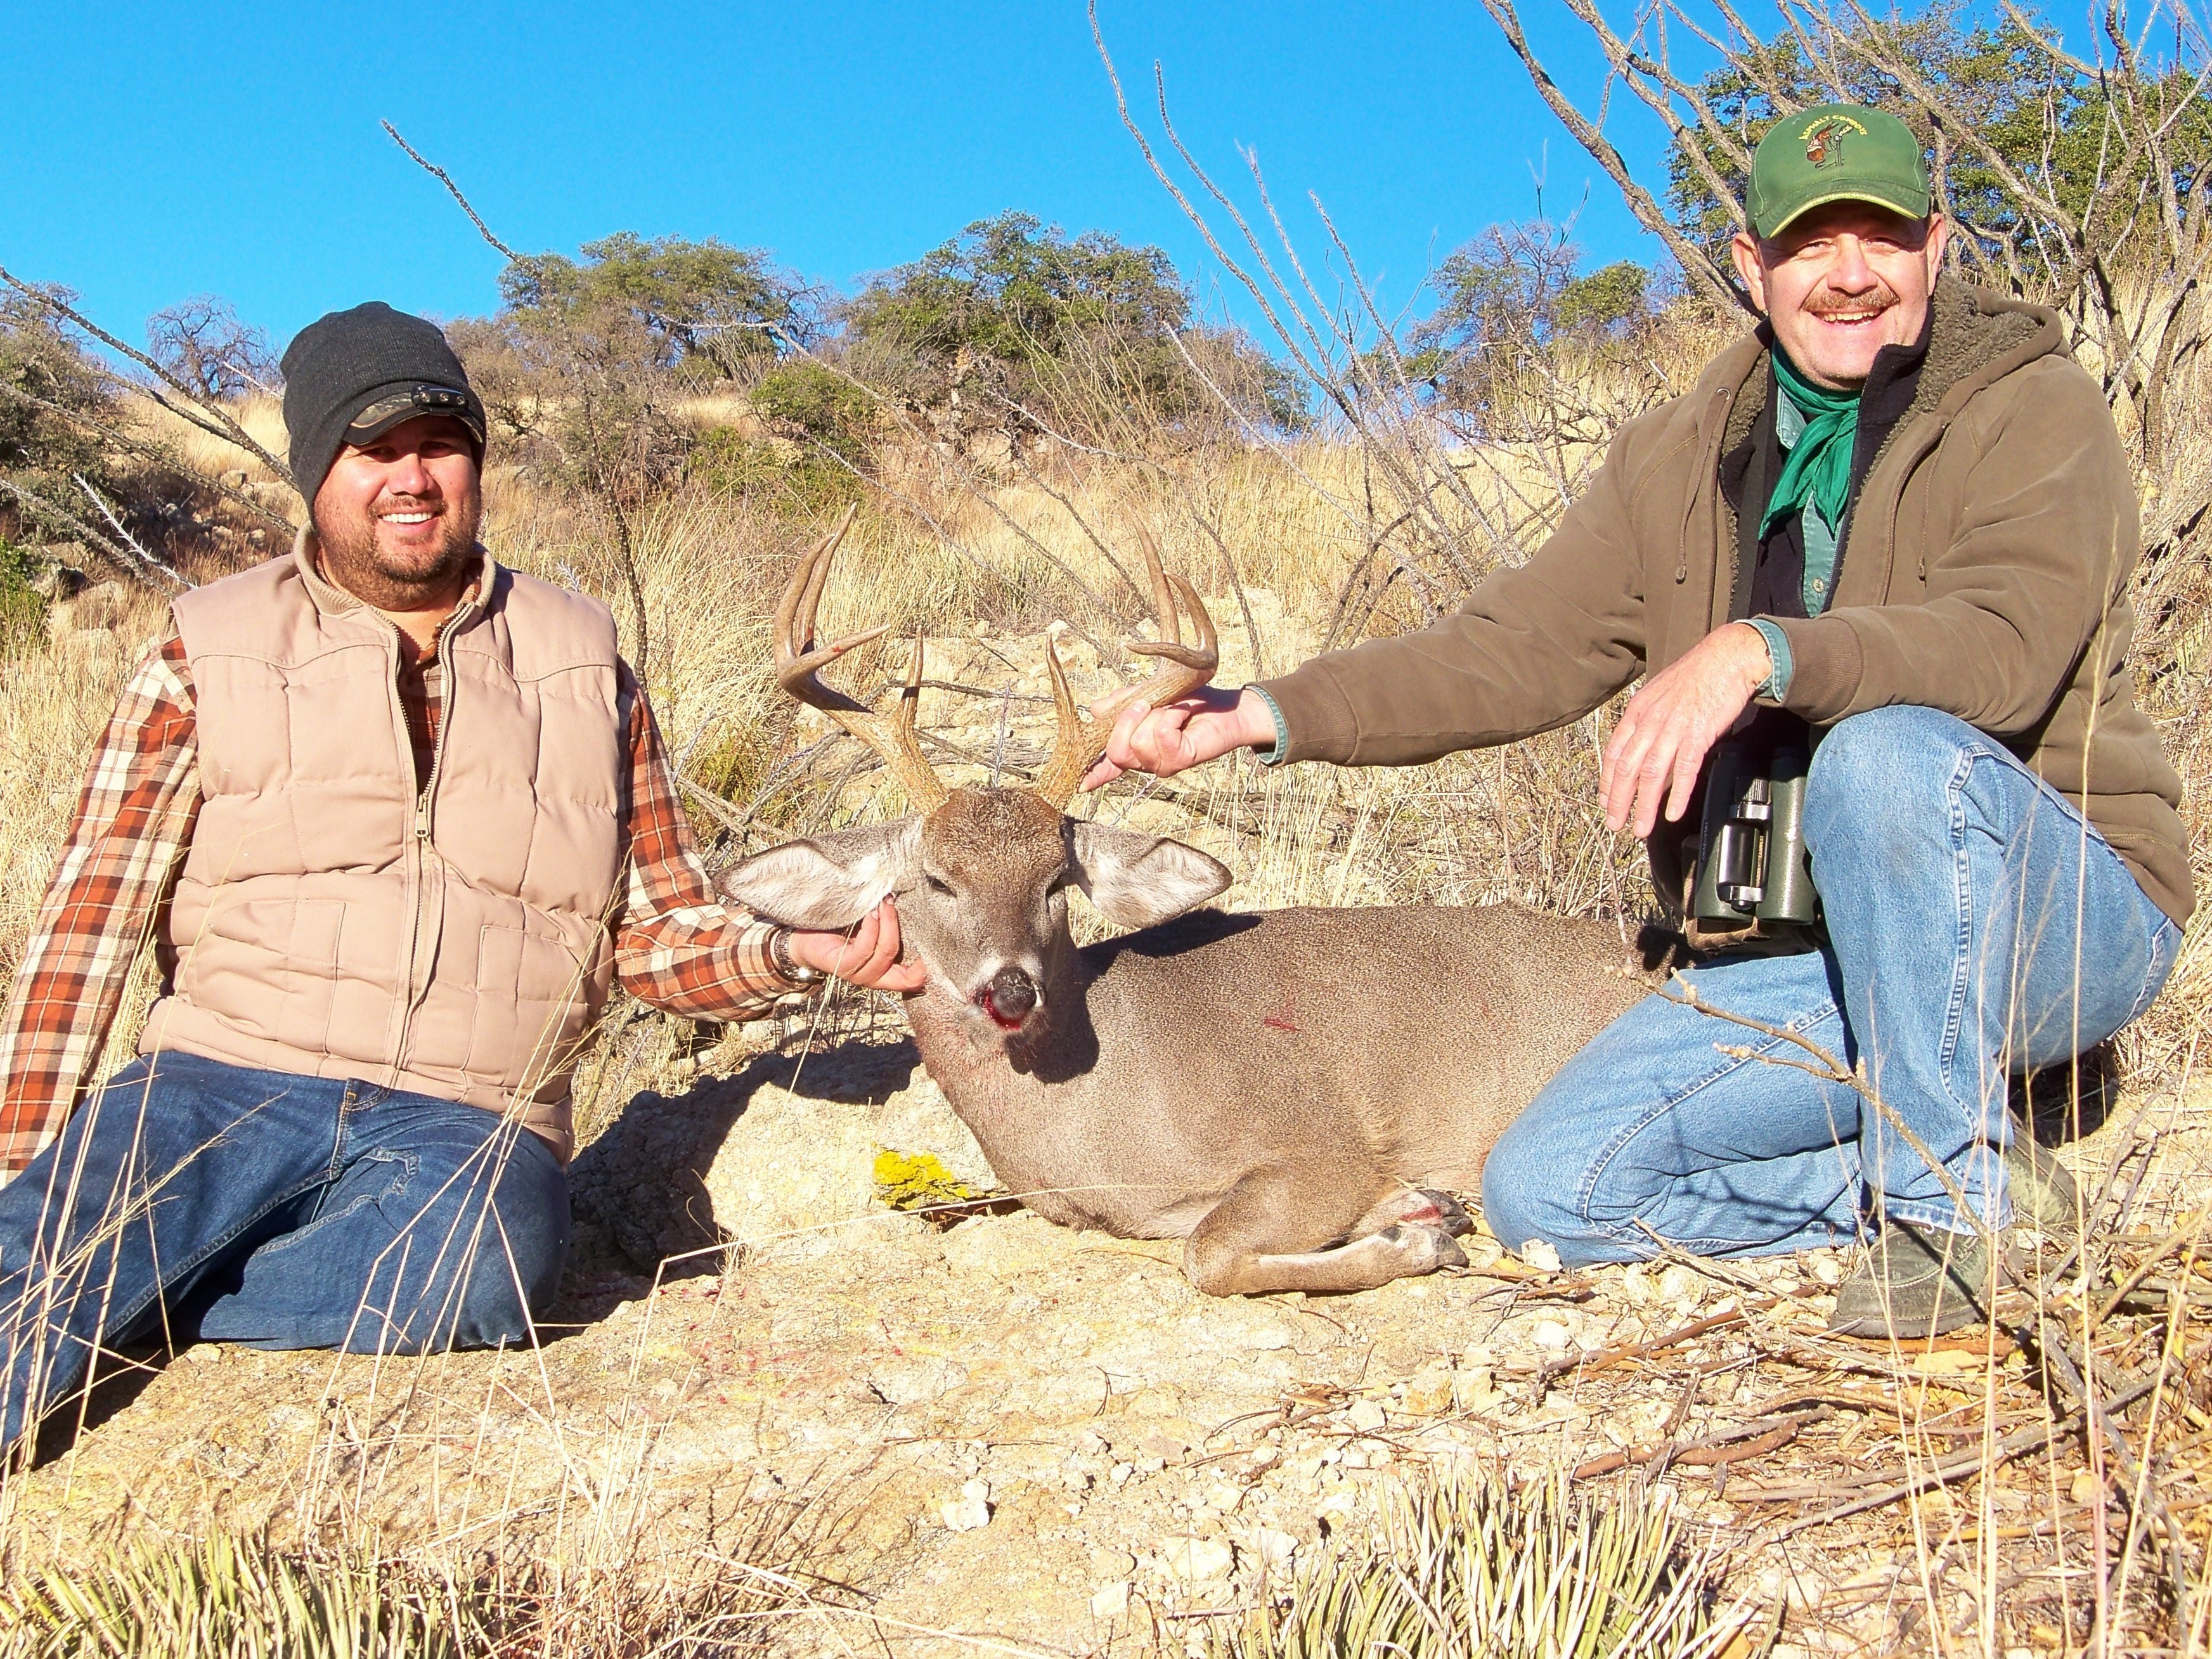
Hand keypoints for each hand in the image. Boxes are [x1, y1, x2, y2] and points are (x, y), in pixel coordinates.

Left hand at [786, 898, 929, 992]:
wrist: (802, 939)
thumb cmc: (838, 931)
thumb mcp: (868, 929)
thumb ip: (887, 925)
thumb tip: (906, 900)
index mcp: (883, 972)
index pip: (910, 982)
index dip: (925, 972)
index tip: (934, 946)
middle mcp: (873, 978)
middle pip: (905, 971)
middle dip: (904, 934)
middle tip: (895, 905)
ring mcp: (857, 974)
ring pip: (886, 953)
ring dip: (888, 924)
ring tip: (882, 904)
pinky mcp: (843, 966)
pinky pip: (865, 949)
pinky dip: (872, 929)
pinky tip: (870, 914)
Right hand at [1079, 686, 1278, 790]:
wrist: (1223, 705)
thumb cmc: (1185, 700)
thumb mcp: (1145, 695)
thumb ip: (1119, 703)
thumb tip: (1094, 711)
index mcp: (1133, 746)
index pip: (1108, 766)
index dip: (1093, 774)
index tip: (1078, 783)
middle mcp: (1144, 760)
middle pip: (1116, 752)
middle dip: (1126, 721)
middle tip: (1144, 703)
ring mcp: (1162, 764)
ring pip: (1138, 744)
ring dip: (1154, 715)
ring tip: (1171, 709)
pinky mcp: (1180, 761)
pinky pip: (1162, 737)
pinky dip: (1172, 716)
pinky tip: (1183, 714)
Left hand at [1601, 623, 1772, 838]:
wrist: (1728, 657)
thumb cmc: (1697, 676)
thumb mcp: (1661, 695)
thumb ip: (1649, 722)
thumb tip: (1642, 750)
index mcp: (1637, 711)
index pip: (1614, 753)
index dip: (1607, 782)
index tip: (1605, 803)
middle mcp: (1650, 721)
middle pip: (1626, 768)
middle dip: (1618, 801)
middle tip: (1615, 824)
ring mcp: (1673, 727)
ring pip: (1651, 774)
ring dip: (1644, 806)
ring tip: (1640, 829)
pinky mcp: (1698, 733)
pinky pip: (1684, 769)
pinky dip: (1676, 794)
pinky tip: (1671, 813)